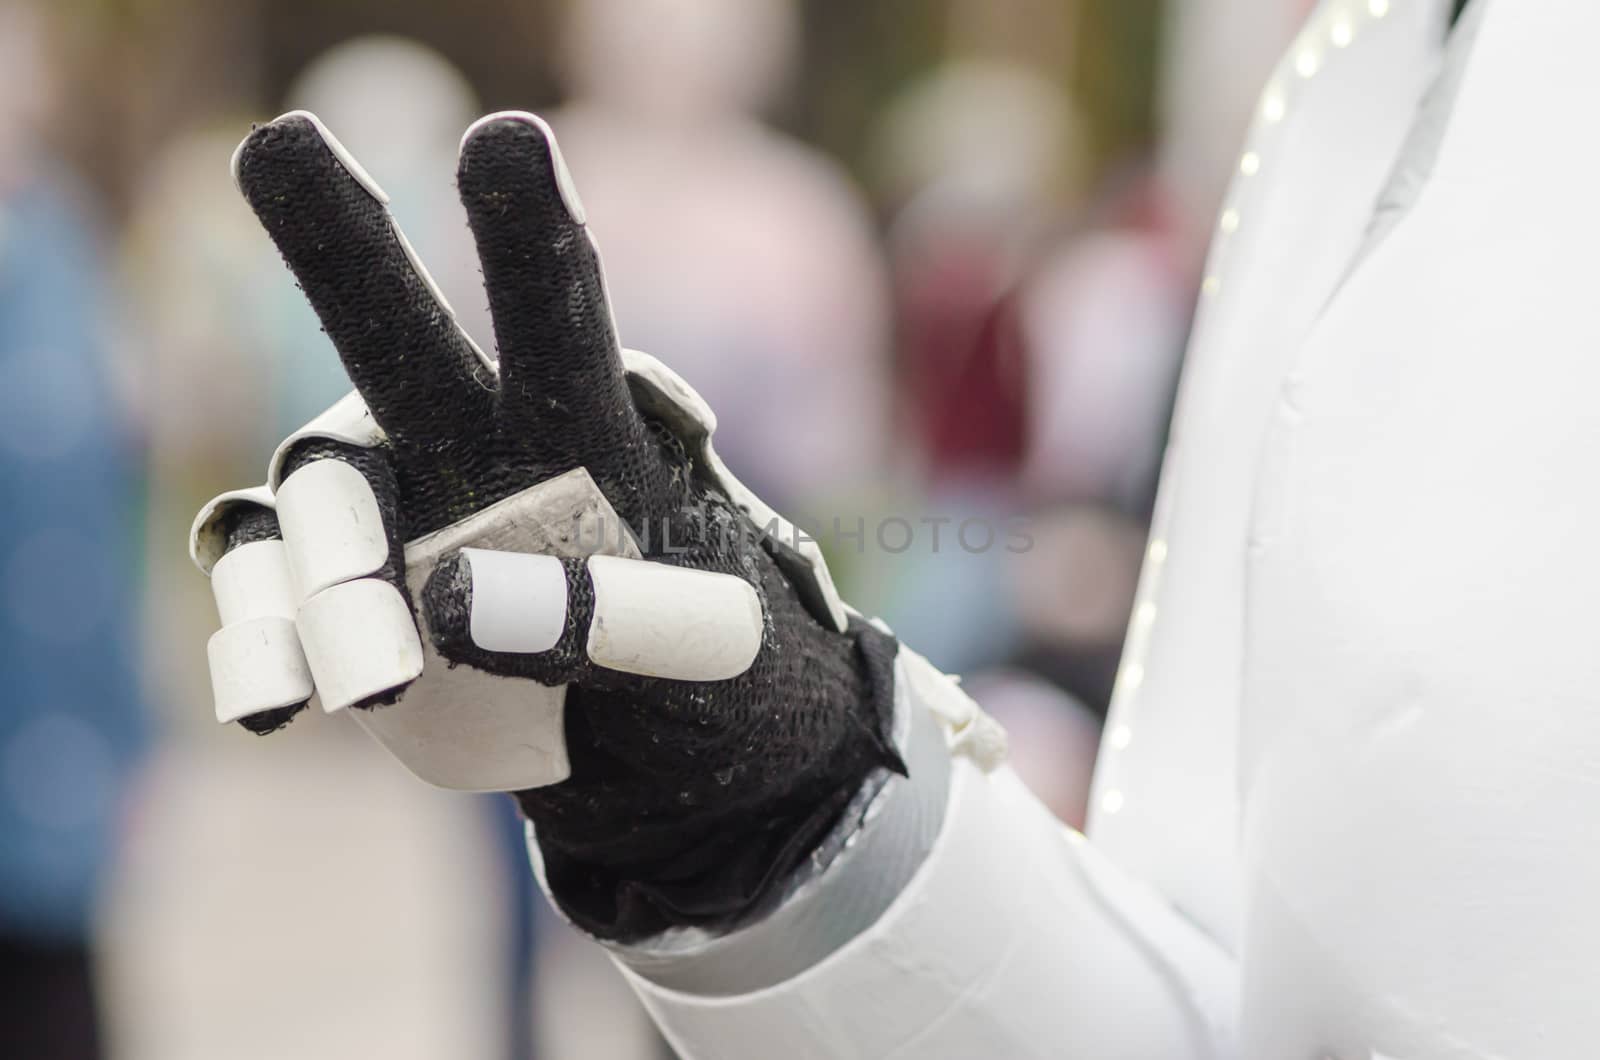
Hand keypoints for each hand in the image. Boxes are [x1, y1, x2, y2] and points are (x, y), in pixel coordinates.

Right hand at [190, 111, 902, 938]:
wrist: (660, 750)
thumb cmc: (709, 670)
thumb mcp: (705, 650)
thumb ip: (612, 618)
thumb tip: (459, 602)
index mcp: (577, 423)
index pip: (556, 310)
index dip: (530, 234)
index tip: (508, 143)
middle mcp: (464, 439)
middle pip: (390, 332)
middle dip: (343, 243)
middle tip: (282, 148)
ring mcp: (391, 519)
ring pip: (315, 496)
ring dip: (324, 569)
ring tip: (376, 678)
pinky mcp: (341, 605)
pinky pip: (270, 601)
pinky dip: (260, 642)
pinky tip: (270, 705)